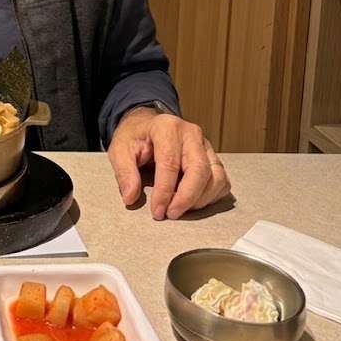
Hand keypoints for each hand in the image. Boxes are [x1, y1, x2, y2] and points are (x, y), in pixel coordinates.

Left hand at [107, 107, 230, 219]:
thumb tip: (130, 197)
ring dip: (200, 199)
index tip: (157, 211)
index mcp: (166, 127)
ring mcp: (206, 145)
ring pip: (216, 177)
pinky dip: (210, 196)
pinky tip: (191, 202)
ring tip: (179, 209)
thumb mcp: (119, 149)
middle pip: (199, 170)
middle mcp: (191, 134)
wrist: (147, 126)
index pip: (170, 163)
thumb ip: (124, 172)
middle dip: (186, 198)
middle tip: (171, 214)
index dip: (165, 191)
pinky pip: (222, 181)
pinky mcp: (213, 157)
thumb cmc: (135, 137)